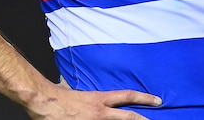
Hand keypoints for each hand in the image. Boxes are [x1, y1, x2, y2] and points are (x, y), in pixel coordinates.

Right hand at [25, 78, 160, 119]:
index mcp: (100, 99)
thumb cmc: (58, 96)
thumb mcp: (74, 89)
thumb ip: (82, 92)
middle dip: (144, 119)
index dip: (144, 98)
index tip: (157, 100)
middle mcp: (101, 112)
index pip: (127, 96)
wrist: (46, 103)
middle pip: (128, 117)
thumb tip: (77, 87)